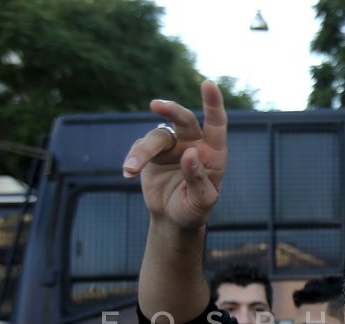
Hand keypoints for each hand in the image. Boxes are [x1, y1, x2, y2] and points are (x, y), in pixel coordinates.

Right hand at [121, 80, 227, 230]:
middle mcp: (193, 144)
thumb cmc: (194, 209)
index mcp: (213, 153)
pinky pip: (140, 148)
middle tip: (156, 105)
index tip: (208, 83)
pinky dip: (132, 159)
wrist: (174, 219)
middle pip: (184, 119)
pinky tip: (128, 174)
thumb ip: (198, 178)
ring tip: (130, 169)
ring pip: (156, 137)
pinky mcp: (152, 152)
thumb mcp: (201, 200)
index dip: (213, 103)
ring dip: (142, 152)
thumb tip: (190, 153)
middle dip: (171, 110)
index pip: (216, 124)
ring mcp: (172, 146)